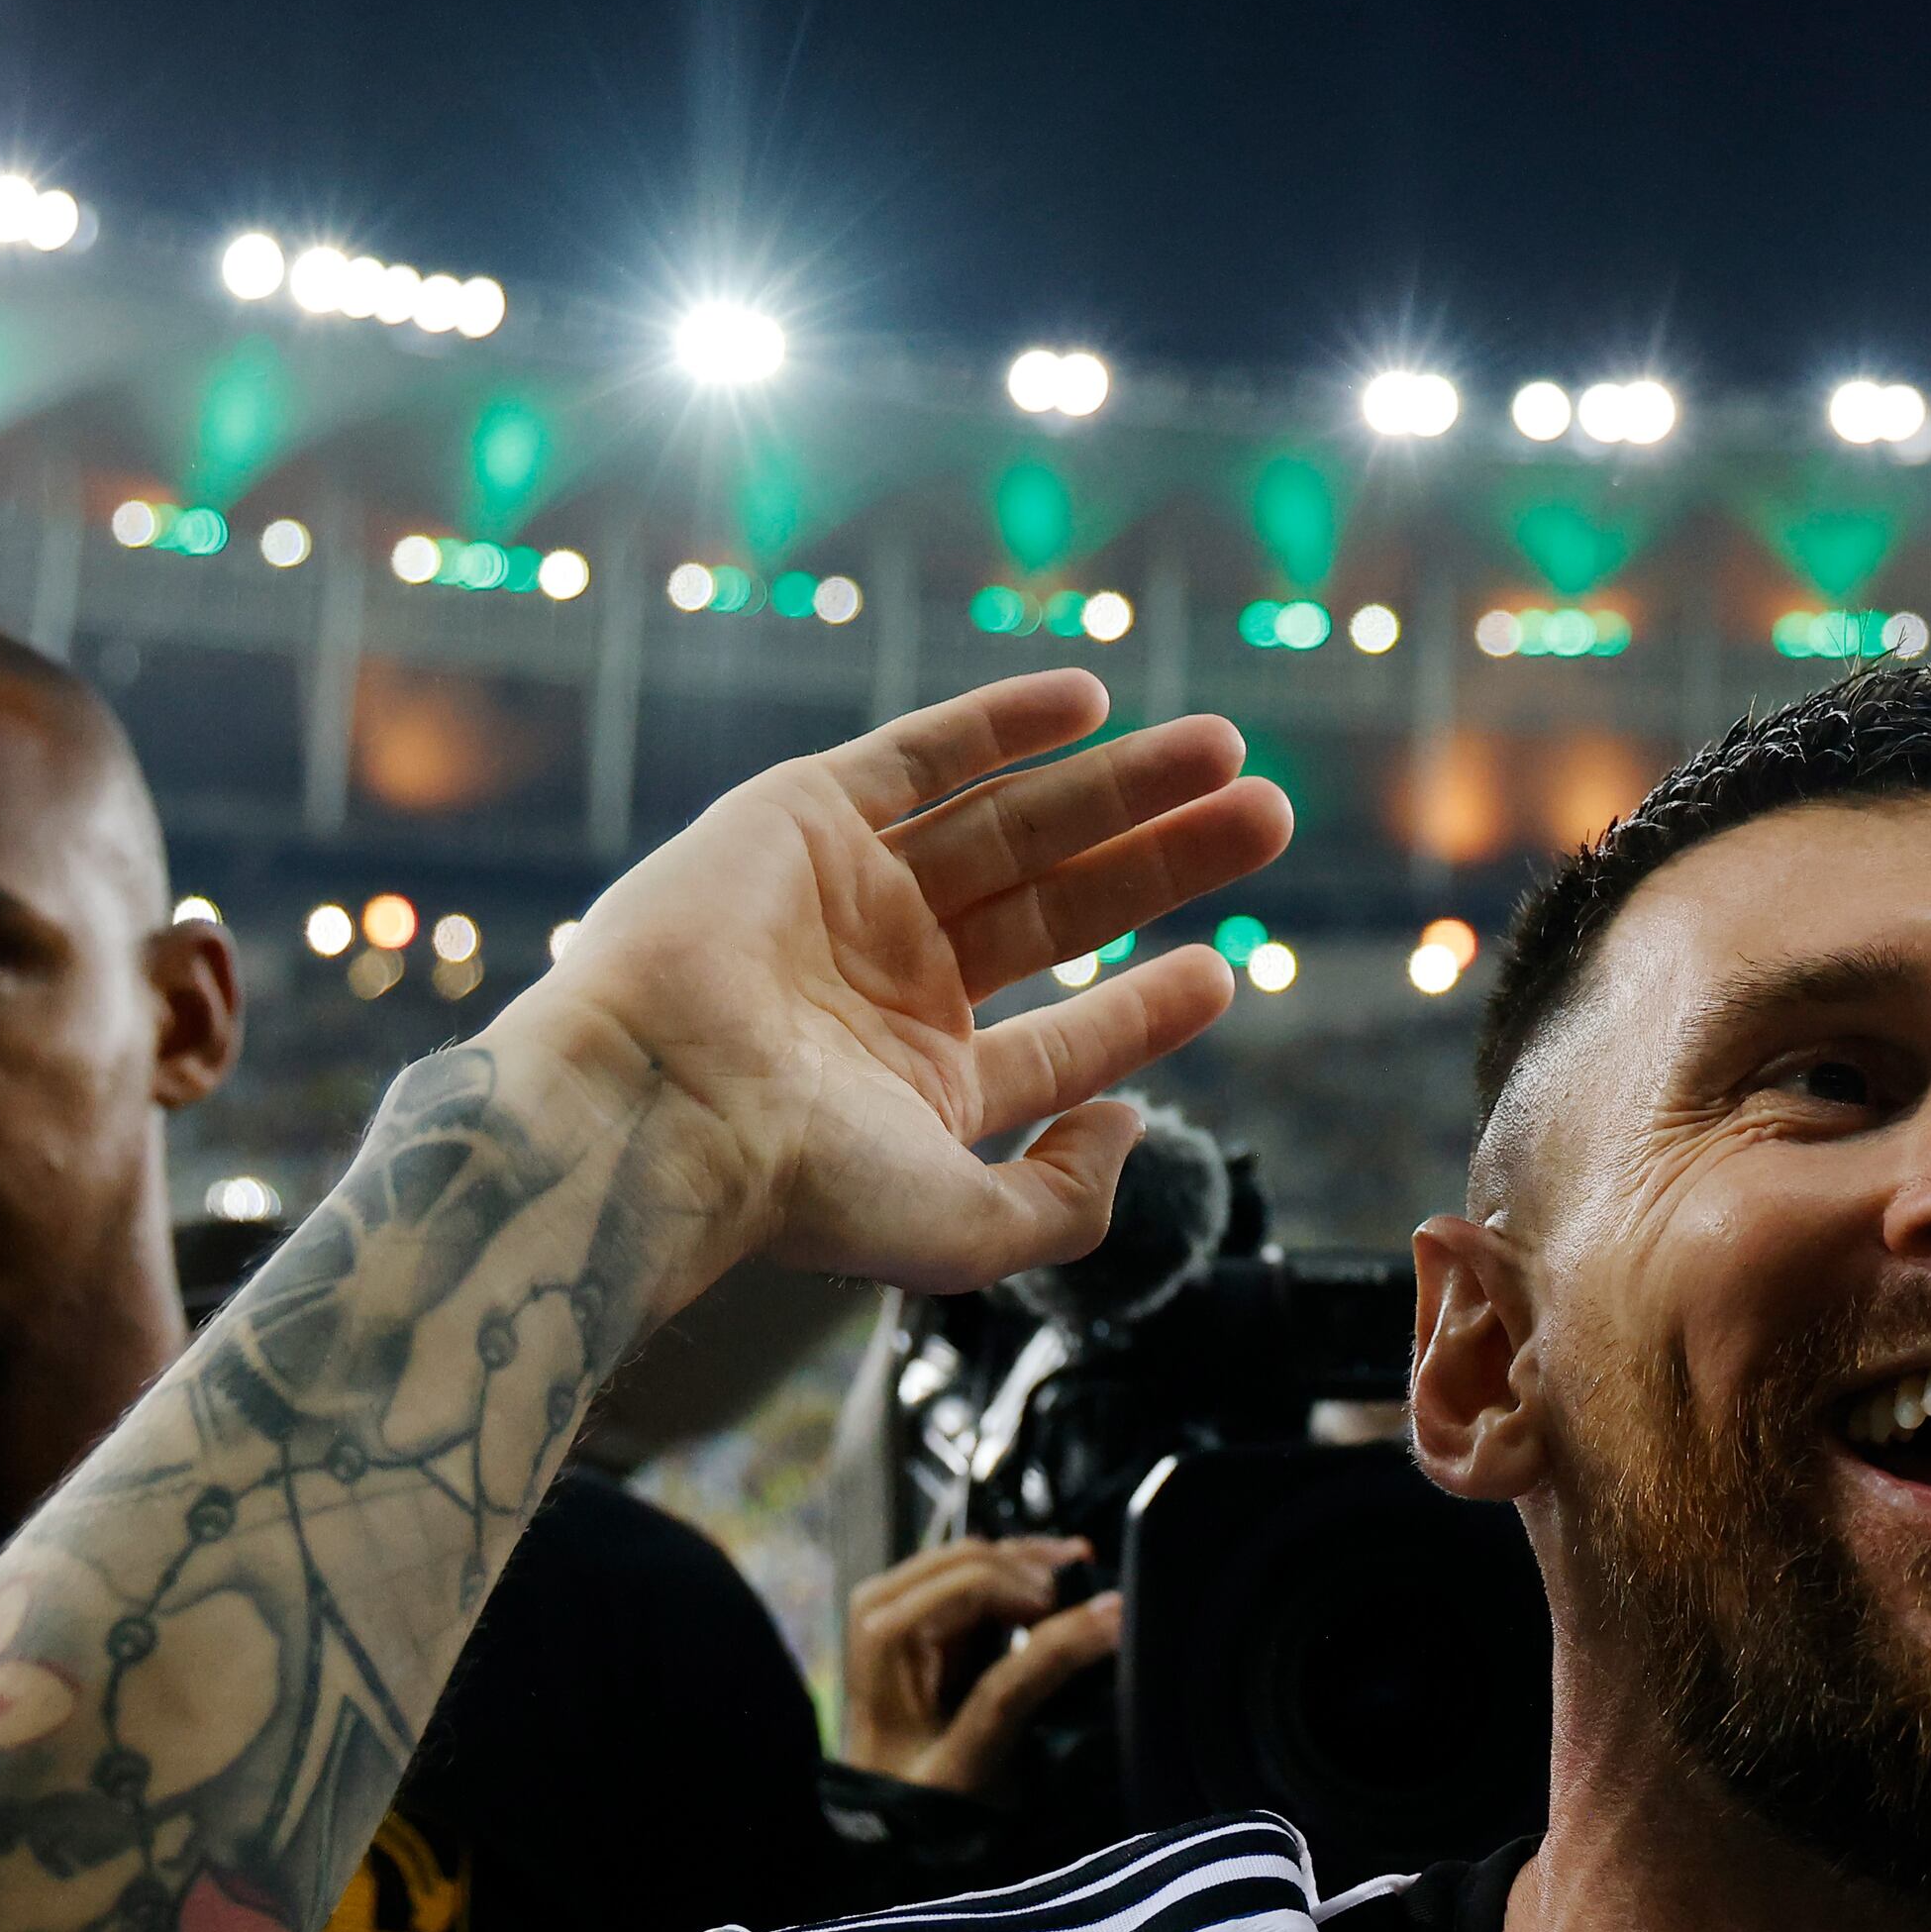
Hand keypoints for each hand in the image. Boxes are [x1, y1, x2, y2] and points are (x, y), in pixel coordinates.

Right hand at [502, 672, 1289, 1302]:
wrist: (658, 1103)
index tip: (1222, 970)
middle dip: (1166, 862)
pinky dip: (1004, 722)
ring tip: (1232, 752)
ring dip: (1122, 785)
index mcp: (918, 1084)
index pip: (1059, 1039)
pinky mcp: (799, 815)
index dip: (1145, 1006)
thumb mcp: (968, 1230)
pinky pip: (918, 754)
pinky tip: (1095, 702)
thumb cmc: (801, 1184)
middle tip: (1272, 817)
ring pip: (1014, 823)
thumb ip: (1066, 1200)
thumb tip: (1135, 1124)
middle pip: (1062, 907)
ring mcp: (846, 894)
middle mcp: (887, 983)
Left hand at [844, 1534, 1122, 1793]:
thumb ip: (1031, 1681)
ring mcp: (888, 1612)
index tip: (1113, 1615)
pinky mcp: (909, 1619)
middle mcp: (876, 1616)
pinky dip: (1011, 1572)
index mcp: (882, 1649)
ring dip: (1027, 1564)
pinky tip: (1053, 1579)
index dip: (1051, 1607)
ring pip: (968, 1558)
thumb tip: (1107, 1617)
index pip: (976, 1601)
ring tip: (1081, 1576)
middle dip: (1035, 1574)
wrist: (882, 1826)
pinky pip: (963, 1574)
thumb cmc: (923, 1802)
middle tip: (1090, 1603)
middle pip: (967, 1563)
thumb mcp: (977, 1757)